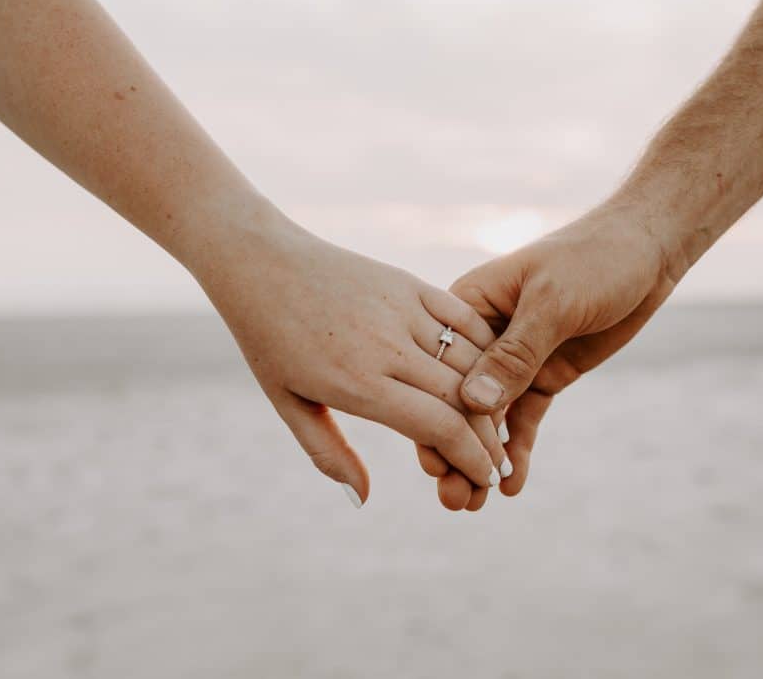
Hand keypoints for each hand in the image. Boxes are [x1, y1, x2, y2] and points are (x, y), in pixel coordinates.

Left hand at [190, 201, 507, 506]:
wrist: (262, 262)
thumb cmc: (269, 340)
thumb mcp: (289, 404)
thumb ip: (328, 454)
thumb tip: (362, 499)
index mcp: (358, 382)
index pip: (438, 427)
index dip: (471, 459)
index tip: (486, 479)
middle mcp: (387, 346)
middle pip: (464, 399)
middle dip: (489, 439)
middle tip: (500, 466)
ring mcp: (402, 310)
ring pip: (471, 359)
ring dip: (493, 396)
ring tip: (497, 426)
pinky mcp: (409, 284)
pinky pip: (463, 317)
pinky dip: (485, 346)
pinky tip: (491, 371)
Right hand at [418, 206, 685, 506]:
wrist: (646, 251)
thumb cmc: (595, 258)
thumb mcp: (554, 301)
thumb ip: (515, 353)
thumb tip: (473, 403)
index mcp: (470, 306)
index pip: (442, 367)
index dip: (436, 416)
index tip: (433, 461)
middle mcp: (483, 336)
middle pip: (458, 400)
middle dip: (453, 449)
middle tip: (454, 498)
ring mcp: (514, 359)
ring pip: (487, 417)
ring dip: (480, 458)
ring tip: (473, 504)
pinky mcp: (543, 375)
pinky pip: (523, 419)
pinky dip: (516, 450)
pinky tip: (512, 485)